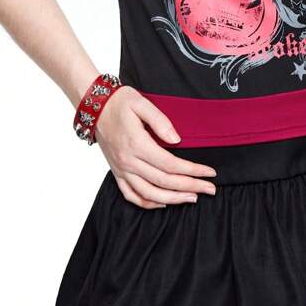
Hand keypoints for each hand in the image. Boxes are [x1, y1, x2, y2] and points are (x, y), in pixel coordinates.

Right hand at [94, 86, 217, 208]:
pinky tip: (163, 203)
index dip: (193, 171)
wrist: (95, 106)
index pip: (171, 164)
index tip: (210, 172)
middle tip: (210, 189)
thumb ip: (161, 121)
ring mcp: (121, 169)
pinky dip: (148, 203)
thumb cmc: (120, 102)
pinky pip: (131, 195)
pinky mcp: (116, 172)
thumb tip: (177, 140)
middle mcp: (128, 161)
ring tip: (192, 198)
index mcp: (137, 144)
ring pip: (149, 194)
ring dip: (173, 199)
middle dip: (190, 187)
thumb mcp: (141, 103)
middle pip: (164, 182)